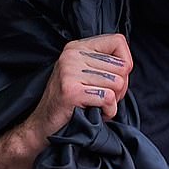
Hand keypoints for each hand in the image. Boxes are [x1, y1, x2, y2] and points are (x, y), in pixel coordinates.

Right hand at [0, 34, 132, 168]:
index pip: (118, 41)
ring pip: (117, 83)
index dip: (125, 61)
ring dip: (114, 101)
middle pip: (122, 65)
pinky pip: (108, 98)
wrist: (40, 127)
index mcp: (77, 46)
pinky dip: (108, 111)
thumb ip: (104, 63)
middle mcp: (72, 54)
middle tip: (106, 98)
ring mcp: (69, 71)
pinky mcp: (70, 91)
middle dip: (121, 87)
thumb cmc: (69, 102)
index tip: (117, 77)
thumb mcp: (84, 73)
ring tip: (99, 106)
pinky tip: (97, 114)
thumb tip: (128, 64)